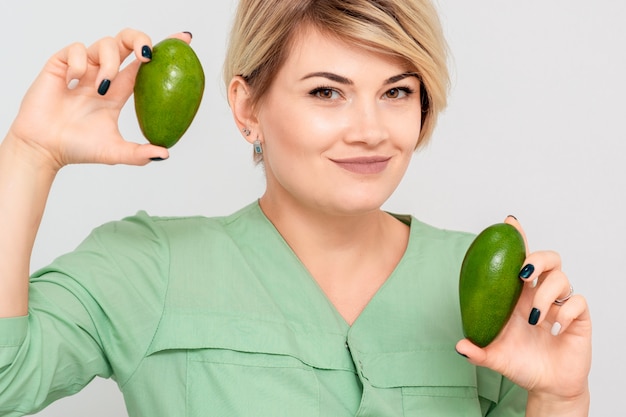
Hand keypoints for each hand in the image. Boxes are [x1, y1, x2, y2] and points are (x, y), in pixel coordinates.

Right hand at [6, 29, 191, 169]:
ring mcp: (83, 68)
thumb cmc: (78, 148)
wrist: (44, 148)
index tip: (184, 39)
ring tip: (100, 88)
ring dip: (108, 63)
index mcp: (119, 91)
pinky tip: (73, 82)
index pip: (144, 64)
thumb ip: (139, 154)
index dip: (163, 49)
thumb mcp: (115, 152)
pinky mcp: (61, 65)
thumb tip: (165, 154)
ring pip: (105, 43)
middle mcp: (103, 75)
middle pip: (127, 42)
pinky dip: (79, 63)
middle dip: (139, 39)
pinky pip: (77, 49)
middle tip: (146, 55)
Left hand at [456, 216, 590, 412]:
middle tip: (524, 274)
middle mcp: (539, 295)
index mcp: (517, 296)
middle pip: (547, 259)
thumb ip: (477, 351)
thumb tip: (459, 346)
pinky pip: (577, 302)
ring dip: (546, 295)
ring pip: (562, 277)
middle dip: (537, 258)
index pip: (519, 260)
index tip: (509, 222)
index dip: (517, 240)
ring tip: (535, 319)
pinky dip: (565, 312)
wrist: (547, 386)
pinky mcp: (578, 318)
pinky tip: (555, 328)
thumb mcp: (494, 357)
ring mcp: (559, 305)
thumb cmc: (520, 364)